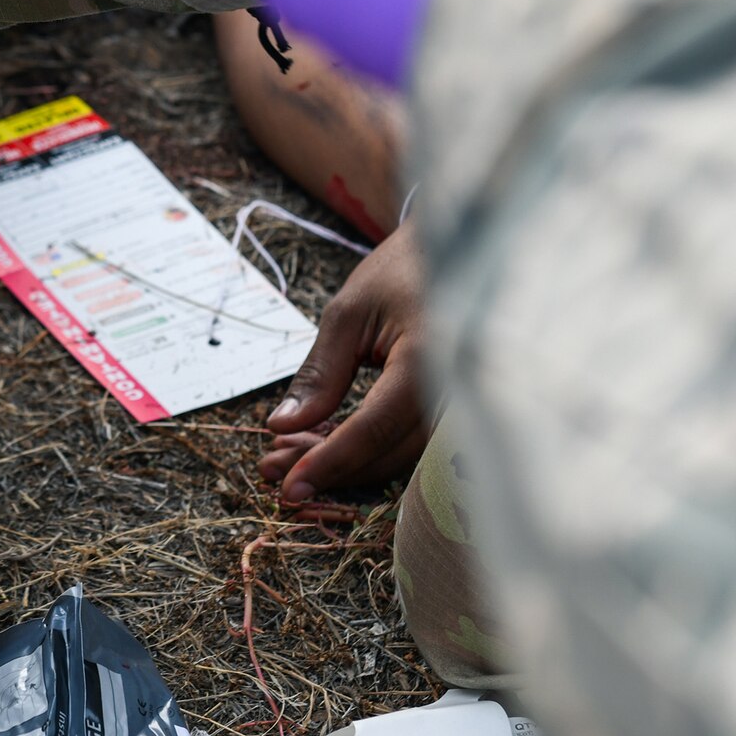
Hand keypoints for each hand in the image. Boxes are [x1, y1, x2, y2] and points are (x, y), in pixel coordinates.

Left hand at [260, 224, 430, 502]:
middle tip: (272, 470)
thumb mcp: (348, 313)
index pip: (374, 427)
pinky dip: (365, 450)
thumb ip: (320, 374)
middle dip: (328, 468)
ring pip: (399, 456)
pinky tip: (322, 444)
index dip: (329, 460)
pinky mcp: (456, 408)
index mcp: (429, 356)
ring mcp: (464, 402)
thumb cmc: (400, 271)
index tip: (288, 487)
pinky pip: (410, 443)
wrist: (453, 249)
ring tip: (285, 456)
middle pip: (387, 452)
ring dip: (343, 464)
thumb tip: (283, 426)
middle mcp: (456, 388)